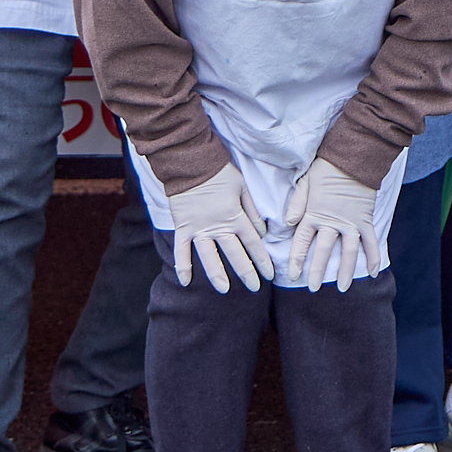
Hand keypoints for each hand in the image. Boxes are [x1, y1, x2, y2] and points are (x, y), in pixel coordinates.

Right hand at [159, 161, 269, 293]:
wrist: (191, 162)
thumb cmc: (220, 172)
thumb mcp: (243, 187)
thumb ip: (254, 210)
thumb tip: (264, 232)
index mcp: (236, 216)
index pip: (253, 243)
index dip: (263, 260)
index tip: (270, 274)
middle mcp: (218, 226)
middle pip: (235, 254)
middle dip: (246, 272)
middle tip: (254, 287)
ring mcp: (199, 229)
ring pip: (209, 257)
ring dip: (217, 275)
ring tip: (224, 289)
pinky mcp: (183, 227)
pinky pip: (181, 251)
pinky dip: (182, 266)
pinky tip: (186, 282)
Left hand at [283, 157, 384, 291]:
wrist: (354, 157)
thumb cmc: (327, 168)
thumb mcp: (305, 182)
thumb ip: (296, 203)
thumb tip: (287, 223)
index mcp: (314, 213)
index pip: (302, 242)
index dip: (297, 260)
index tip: (293, 275)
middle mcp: (332, 222)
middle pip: (324, 252)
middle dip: (318, 271)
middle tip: (313, 288)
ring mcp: (351, 223)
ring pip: (349, 252)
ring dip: (346, 272)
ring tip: (343, 288)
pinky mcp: (365, 220)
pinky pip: (371, 242)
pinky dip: (374, 257)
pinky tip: (374, 272)